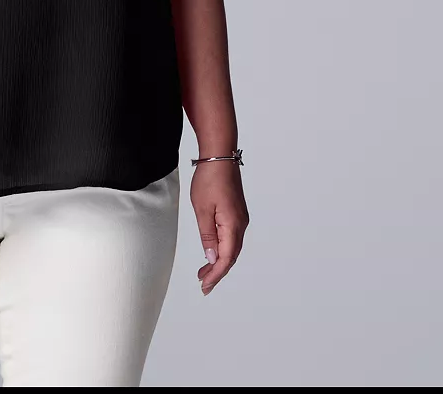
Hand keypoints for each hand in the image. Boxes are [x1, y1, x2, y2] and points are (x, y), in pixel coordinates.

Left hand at [191, 159, 248, 294]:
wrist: (220, 157)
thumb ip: (207, 234)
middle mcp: (241, 224)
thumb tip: (212, 257)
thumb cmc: (209, 179)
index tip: (205, 286)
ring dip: (220, 261)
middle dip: (217, 272)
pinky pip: (232, 237)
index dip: (216, 274)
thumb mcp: (202, 208)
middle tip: (203, 284)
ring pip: (232, 248)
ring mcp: (240, 219)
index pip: (226, 258)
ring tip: (204, 272)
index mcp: (233, 225)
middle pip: (231, 256)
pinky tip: (213, 251)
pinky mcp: (237, 213)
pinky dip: (223, 249)